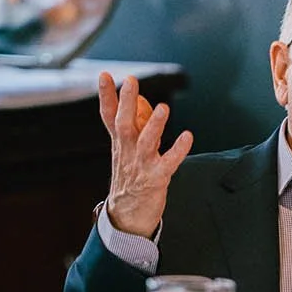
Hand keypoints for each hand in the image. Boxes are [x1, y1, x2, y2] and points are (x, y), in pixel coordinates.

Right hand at [97, 71, 193, 237]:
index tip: (104, 75)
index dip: (106, 96)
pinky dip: (178, 150)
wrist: (128, 216)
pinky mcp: (156, 179)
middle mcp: (128, 152)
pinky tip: (187, 136)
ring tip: (162, 108)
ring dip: (154, 125)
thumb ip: (134, 125)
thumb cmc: (132, 178)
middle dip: (126, 102)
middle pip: (124, 124)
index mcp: (120, 143)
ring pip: (145, 142)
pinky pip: (168, 163)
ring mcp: (141, 166)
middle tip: (130, 81)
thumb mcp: (128, 149)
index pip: (109, 116)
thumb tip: (141, 101)